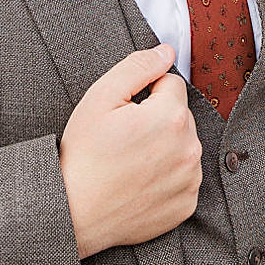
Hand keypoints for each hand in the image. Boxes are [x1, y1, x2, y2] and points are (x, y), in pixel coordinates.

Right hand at [59, 44, 201, 258]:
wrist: (74, 213)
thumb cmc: (83, 155)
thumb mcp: (100, 98)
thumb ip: (138, 66)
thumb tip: (166, 52)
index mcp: (172, 117)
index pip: (171, 84)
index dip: (144, 93)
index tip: (123, 114)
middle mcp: (189, 149)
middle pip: (180, 115)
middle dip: (157, 119)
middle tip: (123, 139)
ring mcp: (190, 180)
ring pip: (183, 146)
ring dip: (164, 147)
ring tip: (130, 162)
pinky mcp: (187, 204)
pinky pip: (183, 178)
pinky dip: (167, 177)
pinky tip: (139, 182)